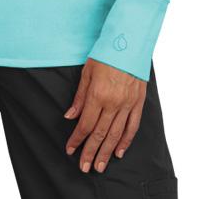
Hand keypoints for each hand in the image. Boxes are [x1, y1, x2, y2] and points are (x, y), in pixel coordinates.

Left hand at [64, 58, 146, 173]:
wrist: (129, 41)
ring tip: (100, 166)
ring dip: (107, 152)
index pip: (85, 124)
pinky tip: (119, 151)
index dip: (77, 139)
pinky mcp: (138, 102)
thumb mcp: (86, 72)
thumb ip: (79, 97)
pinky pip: (132, 126)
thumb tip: (70, 116)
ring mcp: (128, 103)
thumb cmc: (105, 54)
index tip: (70, 150)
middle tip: (84, 167)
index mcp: (98, 94)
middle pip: (100, 134)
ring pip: (116, 134)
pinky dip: (126, 141)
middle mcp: (113, 102)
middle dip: (91, 152)